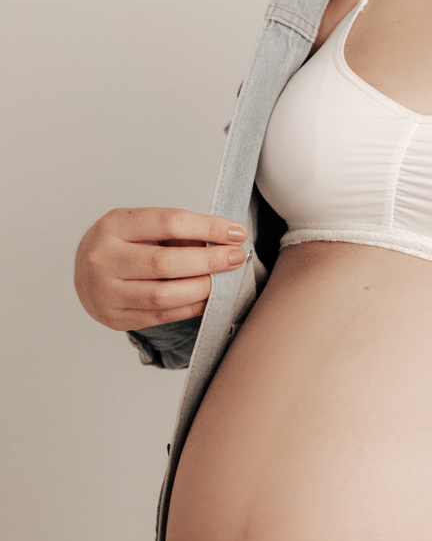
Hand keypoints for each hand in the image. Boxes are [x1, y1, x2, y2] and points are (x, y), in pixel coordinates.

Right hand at [74, 207, 248, 331]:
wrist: (85, 272)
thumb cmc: (122, 244)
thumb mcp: (143, 226)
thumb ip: (178, 232)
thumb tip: (225, 241)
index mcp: (114, 226)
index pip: (169, 223)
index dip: (208, 228)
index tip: (236, 233)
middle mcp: (103, 259)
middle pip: (166, 263)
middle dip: (209, 261)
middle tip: (235, 258)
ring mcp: (105, 291)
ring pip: (164, 296)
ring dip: (202, 288)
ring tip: (222, 280)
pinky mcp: (114, 317)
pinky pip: (161, 316)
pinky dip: (190, 307)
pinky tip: (206, 297)